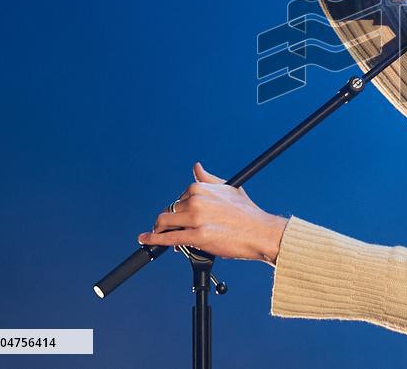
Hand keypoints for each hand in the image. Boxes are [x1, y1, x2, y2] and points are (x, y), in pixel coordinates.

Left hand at [137, 162, 287, 262]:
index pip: (179, 198)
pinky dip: (153, 239)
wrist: (261, 232)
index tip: (182, 217)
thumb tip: (196, 168)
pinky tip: (145, 239)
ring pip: (164, 223)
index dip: (179, 209)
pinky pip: (169, 238)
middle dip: (169, 221)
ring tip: (158, 234)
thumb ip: (209, 179)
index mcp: (201, 187)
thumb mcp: (229, 188)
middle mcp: (196, 200)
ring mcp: (196, 218)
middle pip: (170, 211)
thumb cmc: (247, 213)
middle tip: (170, 229)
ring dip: (158, 229)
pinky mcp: (196, 236)